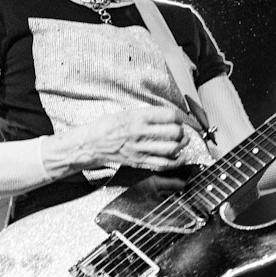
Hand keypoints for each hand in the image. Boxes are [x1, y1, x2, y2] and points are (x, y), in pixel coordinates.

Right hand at [64, 106, 189, 171]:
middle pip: (174, 132)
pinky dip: (177, 162)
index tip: (181, 118)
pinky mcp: (140, 161)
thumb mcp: (126, 112)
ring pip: (172, 149)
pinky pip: (164, 164)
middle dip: (182, 131)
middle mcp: (141, 133)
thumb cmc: (107, 126)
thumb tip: (166, 115)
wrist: (92, 143)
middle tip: (181, 130)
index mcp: (138, 118)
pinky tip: (181, 157)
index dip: (180, 116)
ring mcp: (141, 149)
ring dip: (182, 145)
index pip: (169, 115)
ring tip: (183, 141)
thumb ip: (147, 114)